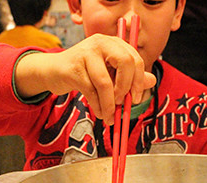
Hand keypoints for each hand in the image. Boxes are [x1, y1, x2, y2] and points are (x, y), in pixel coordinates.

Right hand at [14, 34, 156, 124]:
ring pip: (105, 82)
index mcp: (114, 43)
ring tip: (109, 116)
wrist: (54, 71)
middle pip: (125, 62)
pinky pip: (90, 91)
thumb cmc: (86, 73)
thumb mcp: (110, 74)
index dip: (138, 80)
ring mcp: (85, 53)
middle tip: (122, 103)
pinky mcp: (73, 68)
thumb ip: (130, 77)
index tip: (135, 98)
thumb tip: (152, 81)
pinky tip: (99, 112)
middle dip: (126, 88)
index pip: (135, 58)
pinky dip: (97, 106)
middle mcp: (101, 43)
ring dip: (109, 104)